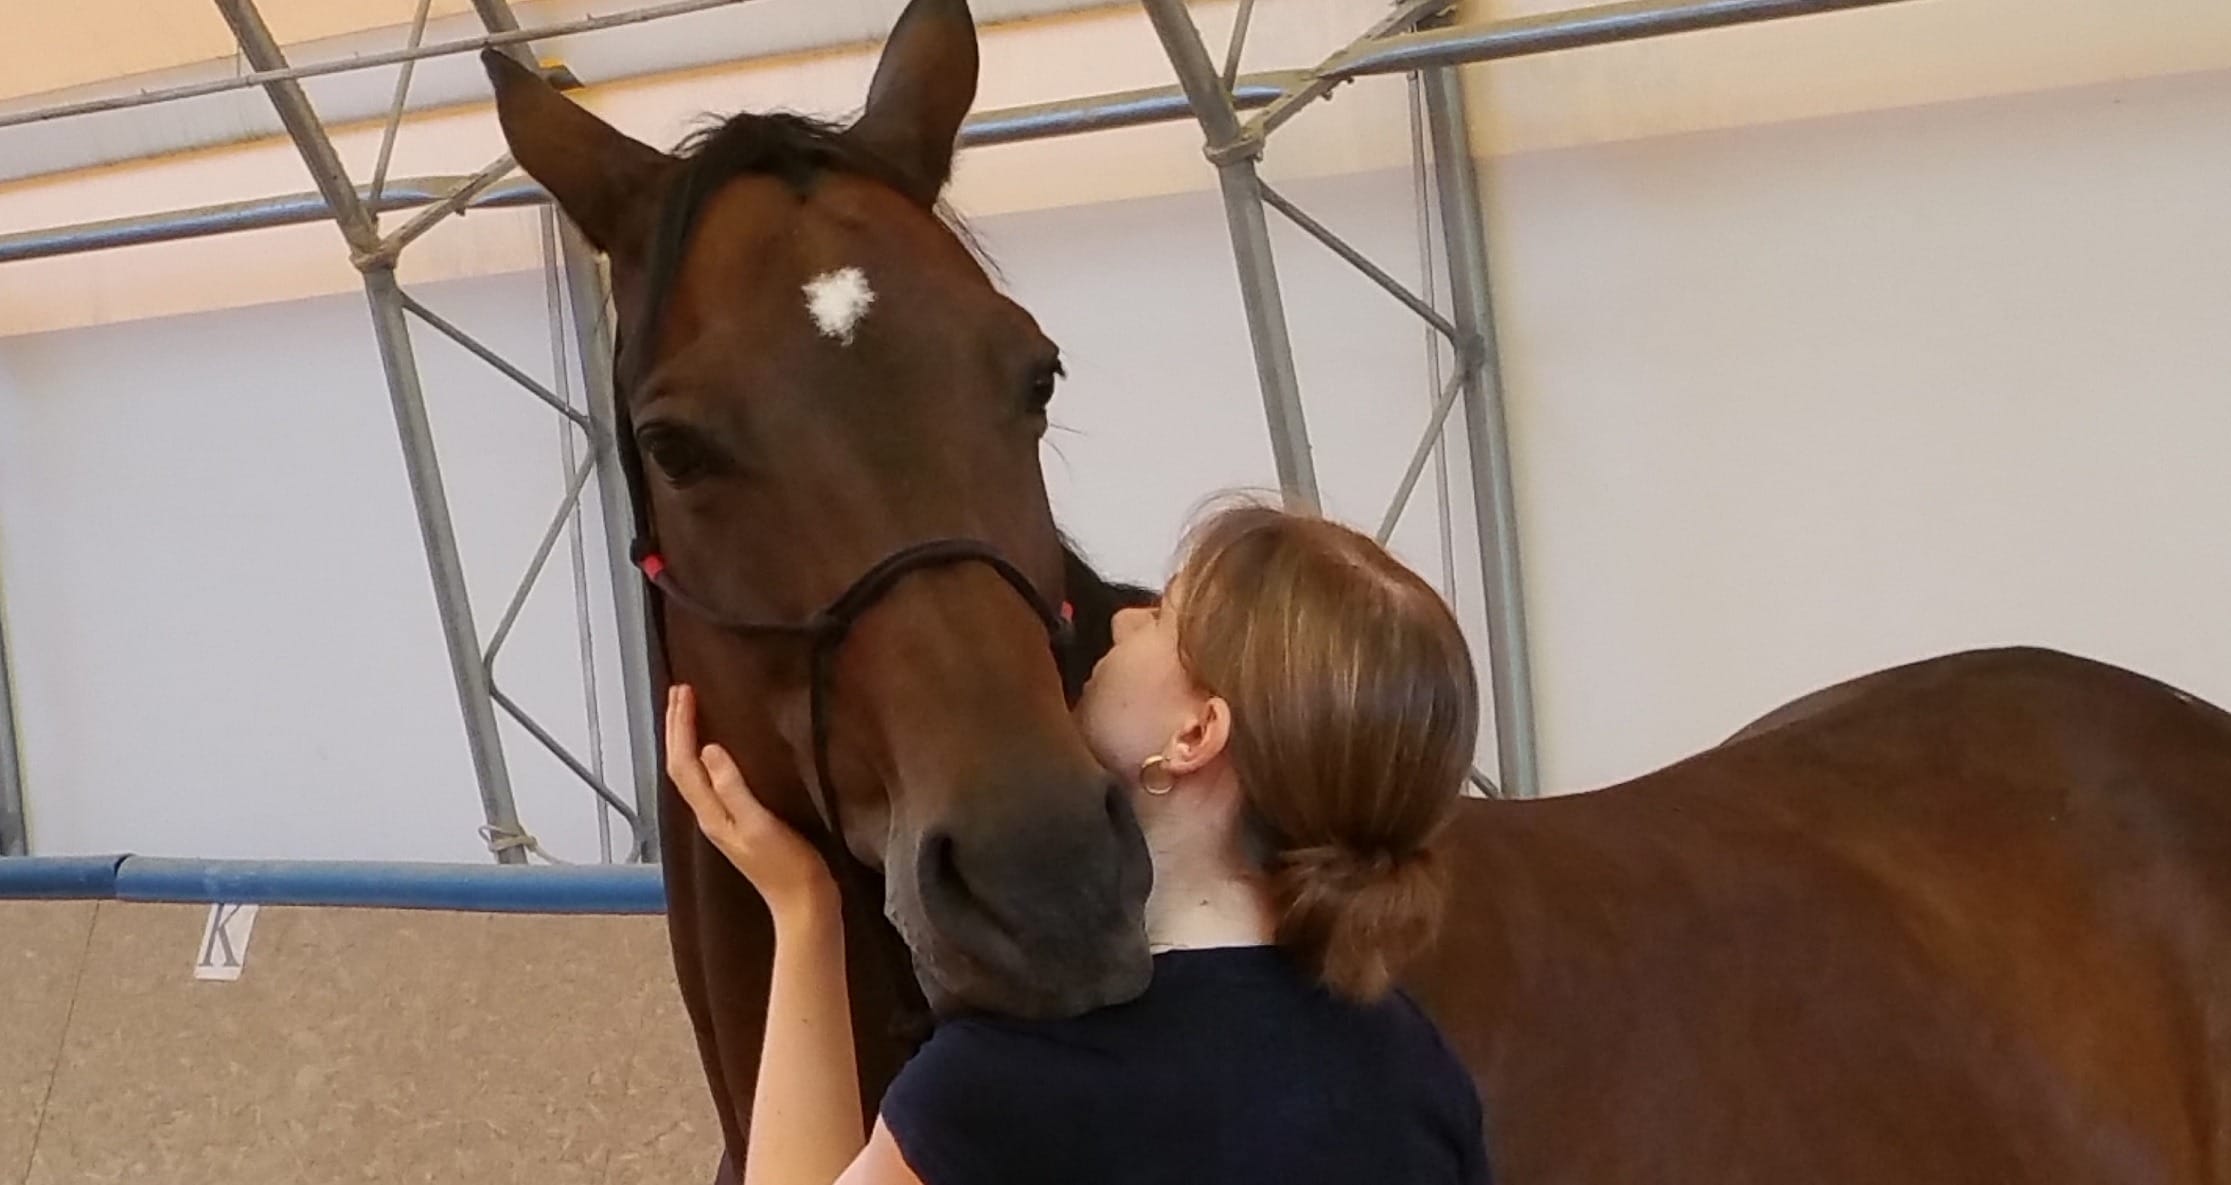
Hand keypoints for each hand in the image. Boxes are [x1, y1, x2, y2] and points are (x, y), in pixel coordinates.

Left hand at [665, 684, 836, 918]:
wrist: (803, 903)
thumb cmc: (787, 866)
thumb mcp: (759, 824)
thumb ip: (734, 788)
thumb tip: (709, 750)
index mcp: (711, 814)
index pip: (684, 763)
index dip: (680, 726)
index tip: (685, 692)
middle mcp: (711, 816)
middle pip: (681, 766)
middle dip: (677, 727)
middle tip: (679, 691)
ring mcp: (724, 820)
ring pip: (693, 772)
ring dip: (687, 739)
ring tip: (689, 711)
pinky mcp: (740, 822)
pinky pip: (711, 780)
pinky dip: (705, 756)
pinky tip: (716, 748)